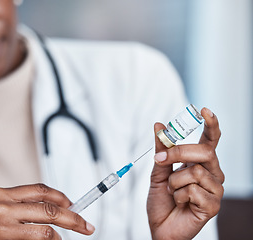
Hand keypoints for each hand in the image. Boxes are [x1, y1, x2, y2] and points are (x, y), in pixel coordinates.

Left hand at [147, 108, 223, 239]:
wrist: (160, 226)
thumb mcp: (158, 172)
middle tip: (160, 159)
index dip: (210, 125)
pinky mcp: (213, 205)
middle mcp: (212, 173)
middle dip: (178, 153)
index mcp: (200, 163)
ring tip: (172, 192)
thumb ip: (161, 149)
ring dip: (173, 182)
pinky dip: (178, 195)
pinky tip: (180, 203)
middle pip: (204, 152)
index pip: (210, 141)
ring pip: (195, 172)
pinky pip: (193, 190)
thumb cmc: (162, 200)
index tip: (203, 111)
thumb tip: (159, 126)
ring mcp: (215, 190)